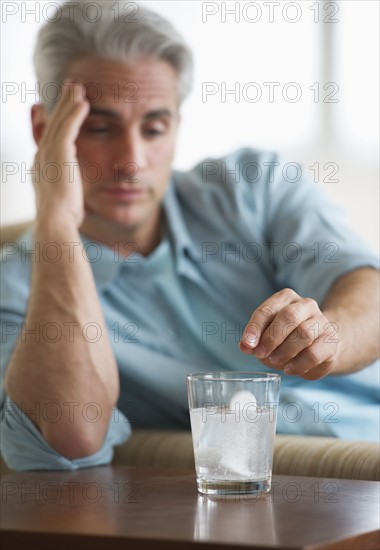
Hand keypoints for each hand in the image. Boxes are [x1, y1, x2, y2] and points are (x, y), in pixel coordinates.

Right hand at [32, 81, 89, 227]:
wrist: (56, 220)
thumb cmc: (64, 218)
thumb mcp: (65, 202)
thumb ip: (68, 194)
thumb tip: (78, 204)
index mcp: (41, 167)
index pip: (49, 138)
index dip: (56, 121)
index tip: (62, 109)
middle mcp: (42, 156)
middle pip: (53, 124)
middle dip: (61, 105)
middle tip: (70, 87)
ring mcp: (49, 153)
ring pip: (60, 121)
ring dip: (69, 102)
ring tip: (78, 87)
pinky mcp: (60, 152)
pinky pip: (69, 127)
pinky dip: (75, 113)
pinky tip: (84, 102)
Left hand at [239, 288, 339, 379]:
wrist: (323, 344)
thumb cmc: (288, 338)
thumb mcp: (266, 336)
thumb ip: (254, 340)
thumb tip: (245, 346)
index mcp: (286, 298)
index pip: (268, 309)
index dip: (255, 327)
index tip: (248, 343)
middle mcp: (306, 306)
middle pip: (289, 317)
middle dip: (271, 337)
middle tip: (260, 353)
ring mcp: (322, 322)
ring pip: (304, 334)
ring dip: (285, 351)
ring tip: (275, 361)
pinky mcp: (331, 342)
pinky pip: (314, 353)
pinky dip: (298, 364)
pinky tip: (289, 369)